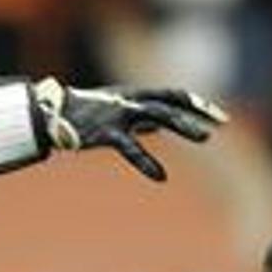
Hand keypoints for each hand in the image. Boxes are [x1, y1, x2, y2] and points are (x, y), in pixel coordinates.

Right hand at [35, 79, 227, 180]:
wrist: (51, 114)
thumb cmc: (87, 113)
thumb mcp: (118, 110)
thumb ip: (142, 117)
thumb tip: (161, 125)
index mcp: (135, 95)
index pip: (173, 94)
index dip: (197, 103)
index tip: (219, 116)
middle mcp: (130, 100)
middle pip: (170, 102)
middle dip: (197, 111)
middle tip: (220, 124)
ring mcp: (118, 114)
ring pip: (157, 114)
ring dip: (182, 125)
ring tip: (204, 138)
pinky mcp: (105, 132)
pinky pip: (129, 147)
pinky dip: (146, 162)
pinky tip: (161, 177)